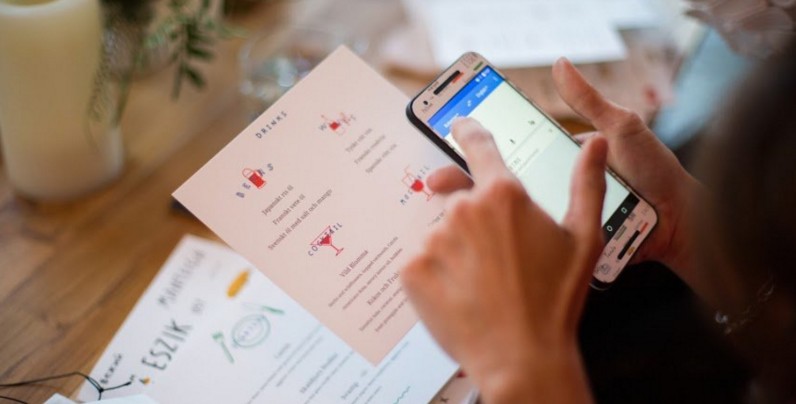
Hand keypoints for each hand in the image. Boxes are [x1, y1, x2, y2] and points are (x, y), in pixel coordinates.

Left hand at [401, 119, 604, 402]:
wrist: (521, 358)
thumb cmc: (555, 299)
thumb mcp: (585, 238)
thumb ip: (587, 182)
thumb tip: (597, 142)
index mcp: (504, 194)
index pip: (478, 146)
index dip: (468, 131)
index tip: (459, 123)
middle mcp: (463, 209)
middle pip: (459, 199)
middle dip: (474, 221)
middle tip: (498, 259)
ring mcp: (433, 239)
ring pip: (441, 233)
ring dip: (456, 251)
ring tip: (483, 284)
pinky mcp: (411, 269)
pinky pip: (421, 260)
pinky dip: (436, 274)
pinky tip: (462, 295)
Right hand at [428, 59, 700, 278]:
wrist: (683, 226)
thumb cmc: (655, 173)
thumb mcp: (620, 129)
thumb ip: (588, 101)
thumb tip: (559, 63)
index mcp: (558, 162)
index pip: (509, 153)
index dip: (478, 149)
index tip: (450, 139)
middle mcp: (551, 194)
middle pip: (498, 191)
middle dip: (462, 186)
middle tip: (435, 183)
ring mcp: (555, 225)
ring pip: (508, 224)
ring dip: (474, 221)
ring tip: (447, 217)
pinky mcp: (564, 252)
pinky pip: (529, 250)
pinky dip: (500, 249)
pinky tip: (475, 247)